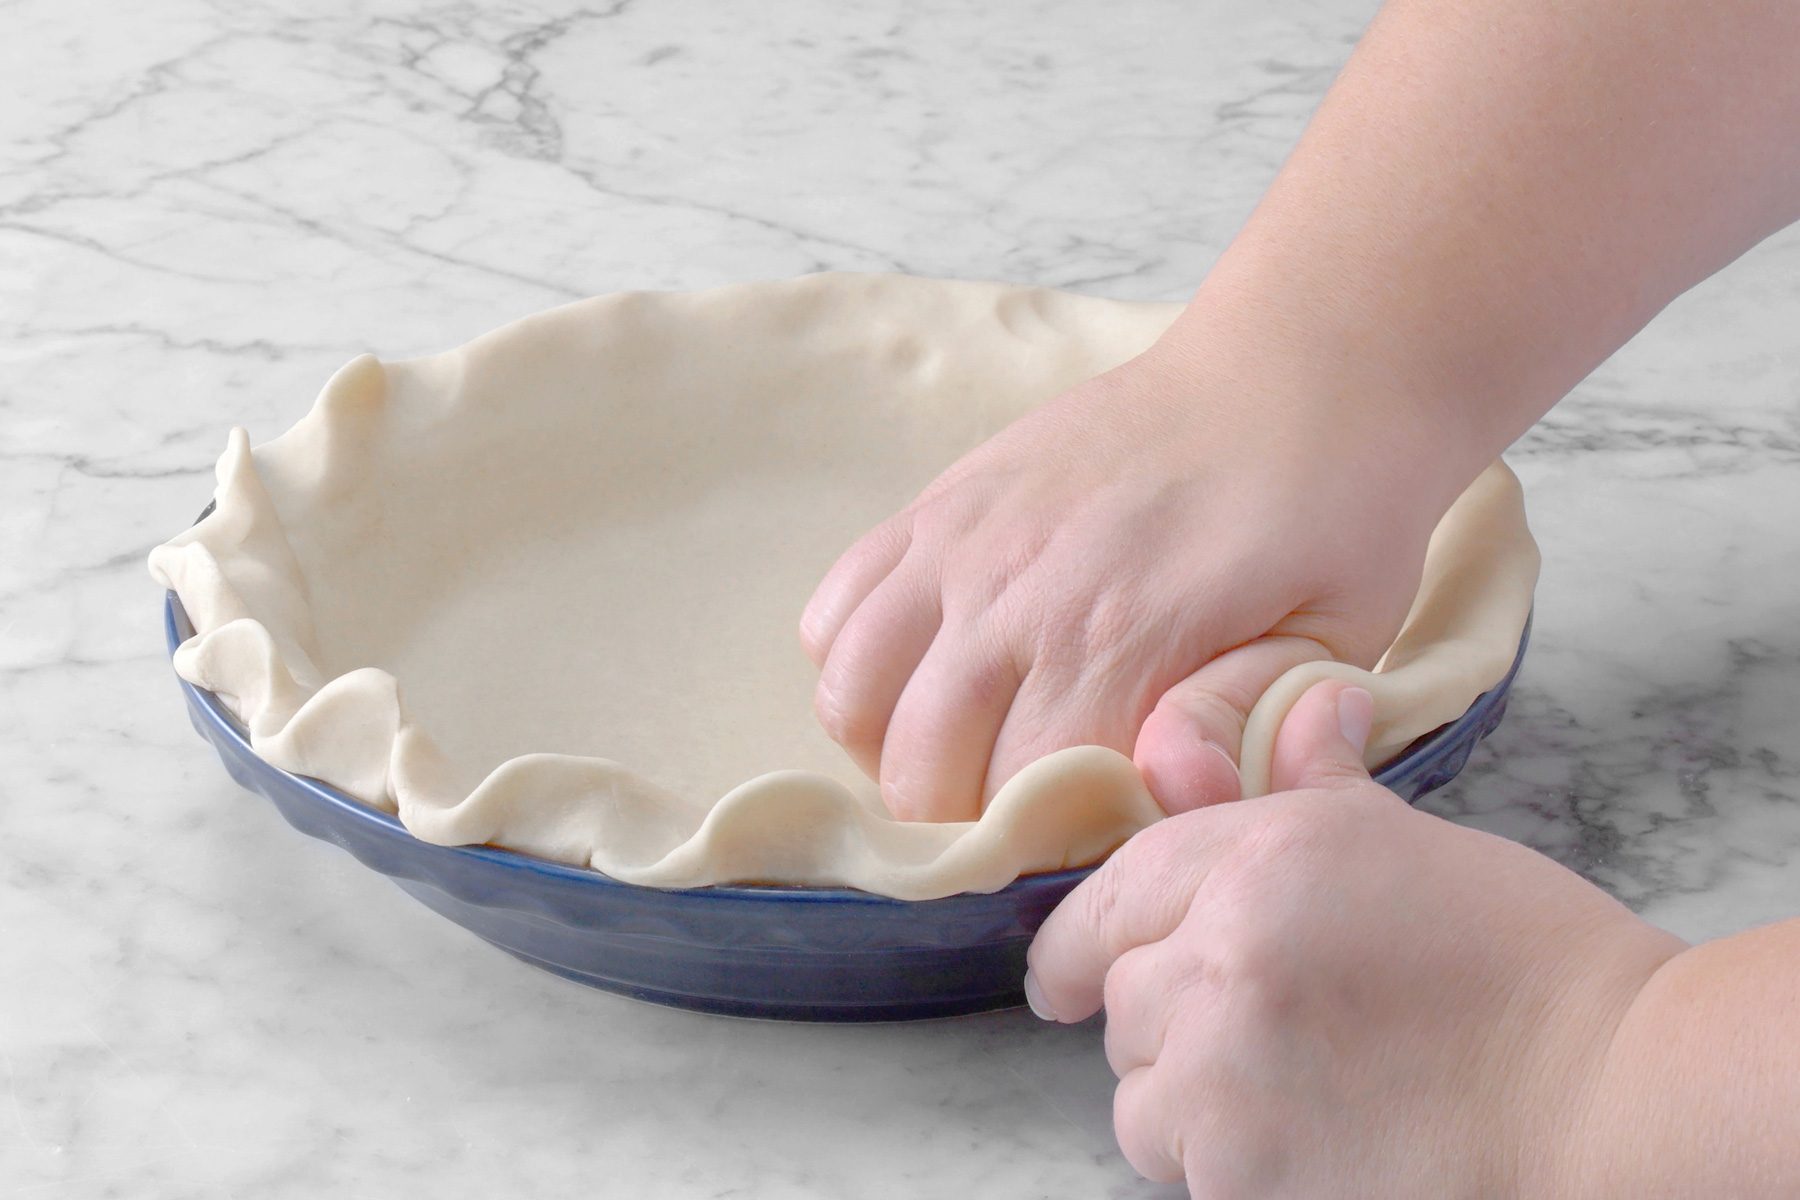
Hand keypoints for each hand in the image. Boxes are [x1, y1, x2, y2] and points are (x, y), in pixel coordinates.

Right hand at [800, 326, 1455, 820]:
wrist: (1297, 371)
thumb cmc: (1330, 512)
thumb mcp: (1333, 640)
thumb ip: (1240, 727)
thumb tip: (1158, 790)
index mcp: (1116, 644)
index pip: (1013, 805)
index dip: (1045, 846)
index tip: (1088, 839)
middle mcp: (1012, 595)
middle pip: (915, 770)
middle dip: (964, 818)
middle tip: (1029, 806)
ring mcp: (959, 541)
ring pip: (851, 697)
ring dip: (894, 745)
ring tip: (963, 745)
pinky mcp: (937, 502)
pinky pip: (833, 610)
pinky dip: (857, 662)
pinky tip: (926, 671)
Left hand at [1025, 681, 1685, 1196]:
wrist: (1606, 1091)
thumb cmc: (1525, 960)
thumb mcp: (1412, 844)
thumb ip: (1321, 782)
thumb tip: (1313, 702)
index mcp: (1256, 860)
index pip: (1110, 895)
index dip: (1079, 941)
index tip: (1066, 977)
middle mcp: (1220, 954)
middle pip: (1120, 1000)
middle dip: (1165, 1019)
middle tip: (1251, 1030)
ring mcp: (1223, 1068)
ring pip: (1138, 1094)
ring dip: (1186, 1098)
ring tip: (1284, 1088)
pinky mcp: (1241, 1171)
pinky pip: (1182, 1165)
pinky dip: (1223, 1162)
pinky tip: (1306, 1137)